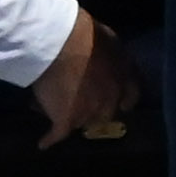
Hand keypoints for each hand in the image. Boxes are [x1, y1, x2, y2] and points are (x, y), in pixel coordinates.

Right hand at [33, 2, 131, 145]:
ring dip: (70, 117)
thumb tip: (107, 63)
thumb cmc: (86, 33)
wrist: (63, 44)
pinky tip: (44, 143)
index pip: (131, 97)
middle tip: (78, 103)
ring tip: (52, 108)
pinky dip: (50, 139)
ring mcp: (90, 111)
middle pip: (106, 113)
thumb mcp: (109, 41)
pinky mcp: (67, 119)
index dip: (122, 100)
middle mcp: (112, 98)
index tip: (118, 104)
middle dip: (95, 110)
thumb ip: (112, 58)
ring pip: (81, 122)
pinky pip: (58, 133)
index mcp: (125, 76)